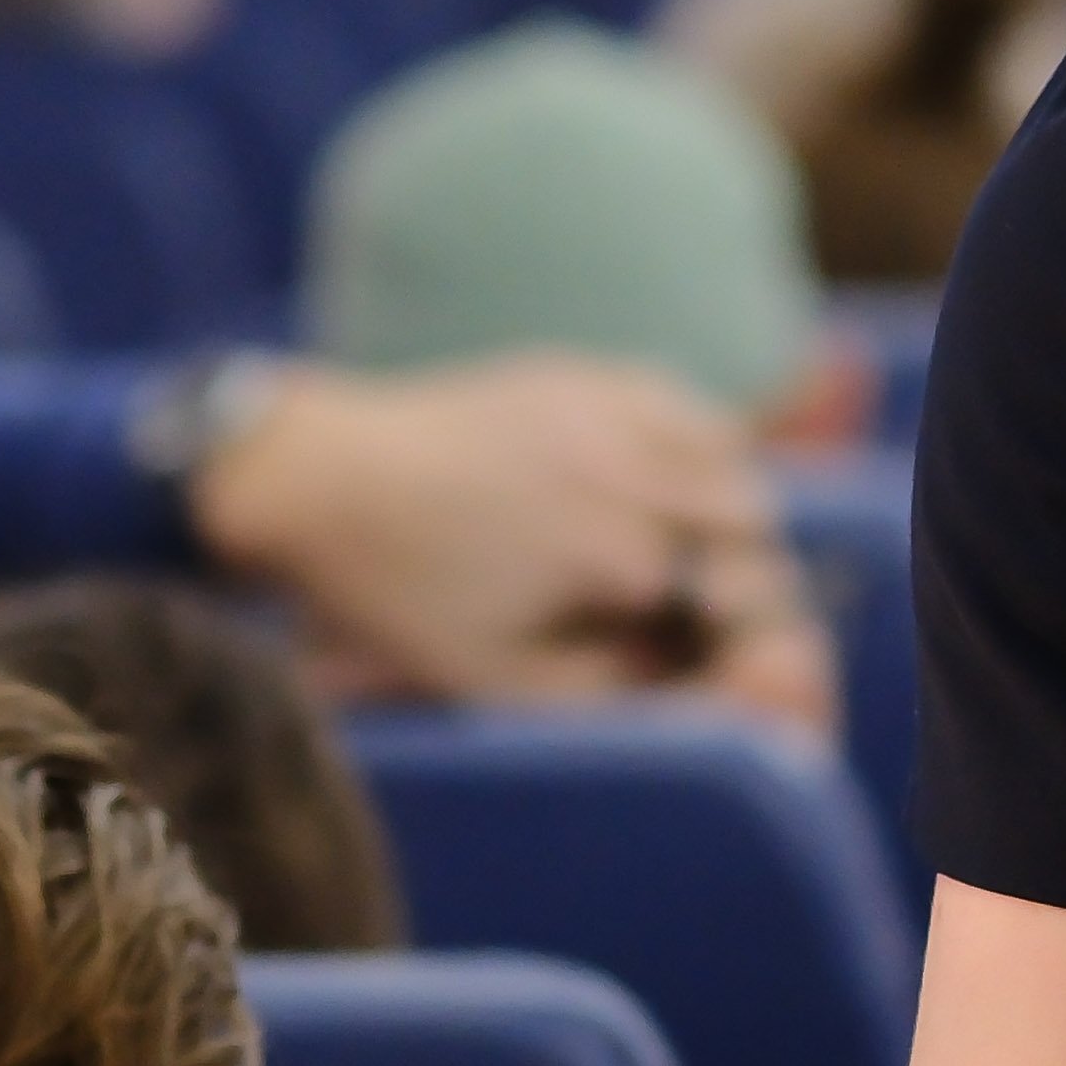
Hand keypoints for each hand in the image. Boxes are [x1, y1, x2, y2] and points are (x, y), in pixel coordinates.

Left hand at [185, 355, 801, 718]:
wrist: (317, 476)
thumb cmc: (394, 592)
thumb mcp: (490, 676)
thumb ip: (602, 689)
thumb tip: (683, 683)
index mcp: (605, 550)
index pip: (735, 589)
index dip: (730, 628)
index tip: (704, 648)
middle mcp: (619, 468)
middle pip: (747, 513)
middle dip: (738, 561)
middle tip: (698, 599)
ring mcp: (601, 409)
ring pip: (727, 448)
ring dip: (724, 497)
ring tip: (684, 541)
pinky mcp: (576, 376)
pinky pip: (676, 396)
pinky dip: (691, 437)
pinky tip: (657, 475)